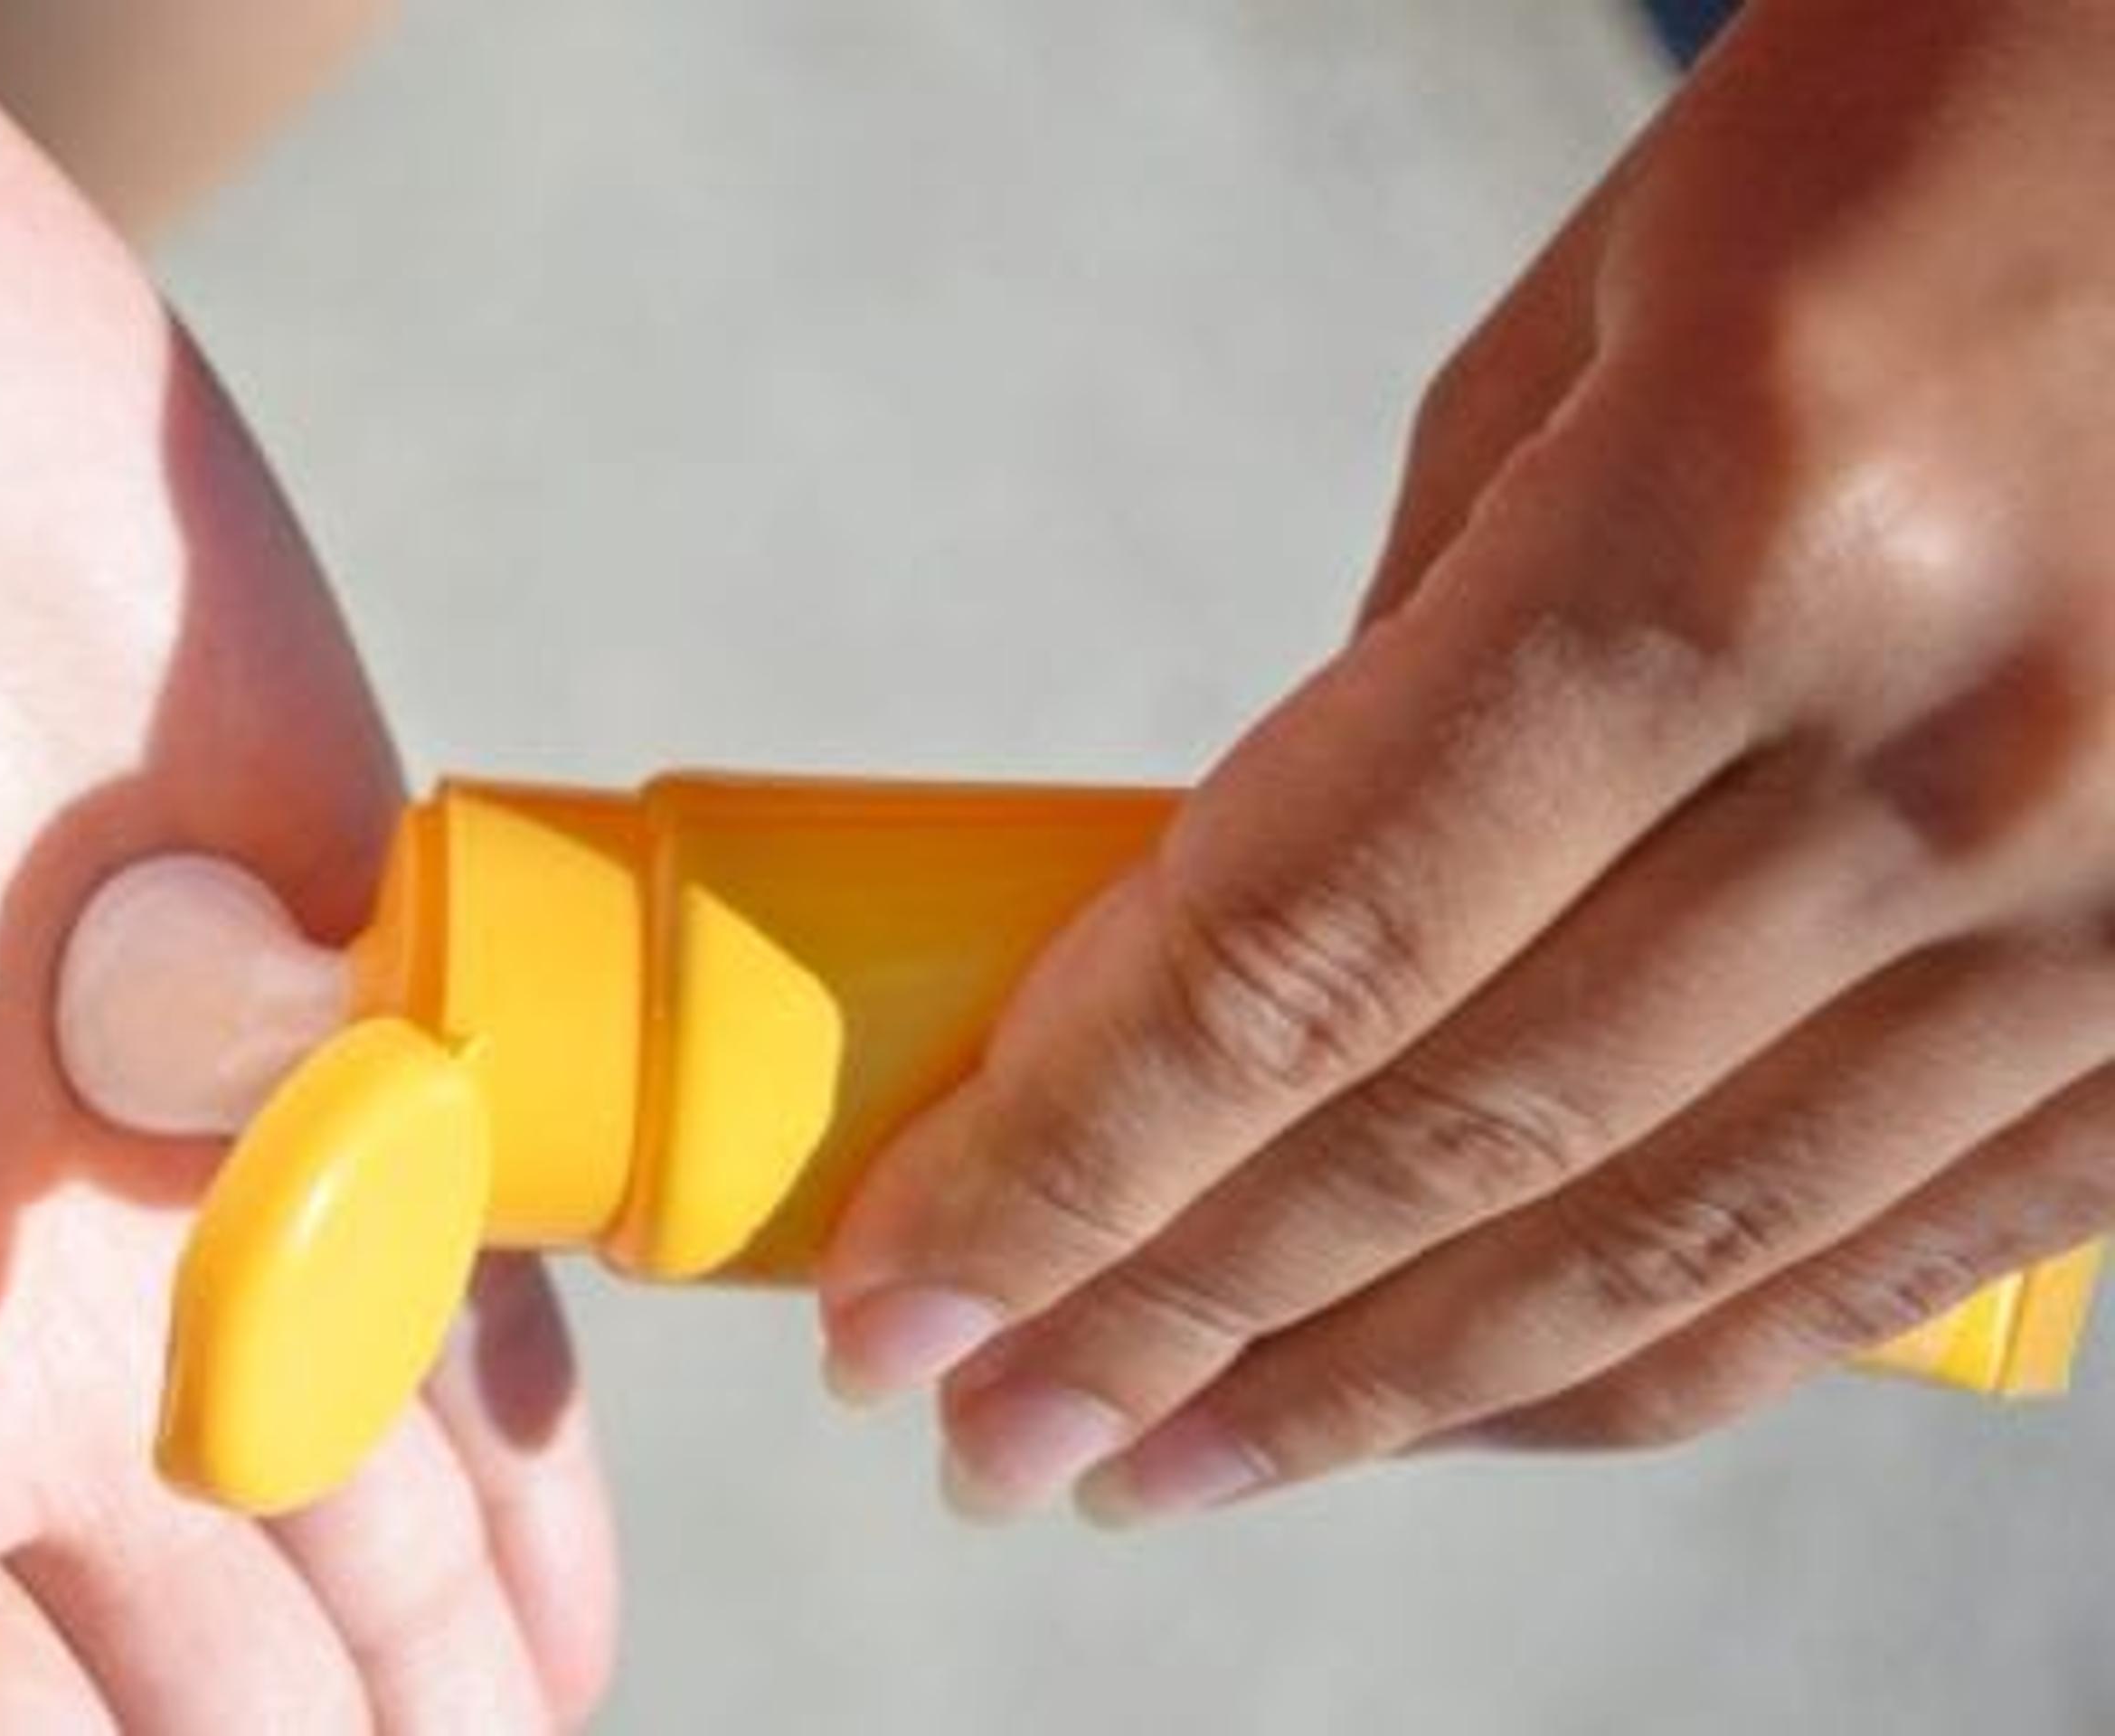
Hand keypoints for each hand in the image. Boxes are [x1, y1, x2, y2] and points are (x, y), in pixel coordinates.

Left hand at [822, 0, 2114, 1523]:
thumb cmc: (1950, 125)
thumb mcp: (1606, 320)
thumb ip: (1418, 644)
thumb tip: (1260, 930)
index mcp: (1737, 530)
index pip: (1300, 957)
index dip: (1069, 1165)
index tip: (903, 1297)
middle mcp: (1941, 756)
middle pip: (1446, 1143)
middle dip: (1166, 1320)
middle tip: (983, 1433)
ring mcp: (2110, 904)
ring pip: (1657, 1251)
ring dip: (1371, 1395)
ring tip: (1157, 1464)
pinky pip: (1882, 1248)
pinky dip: (1643, 1359)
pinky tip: (1453, 1406)